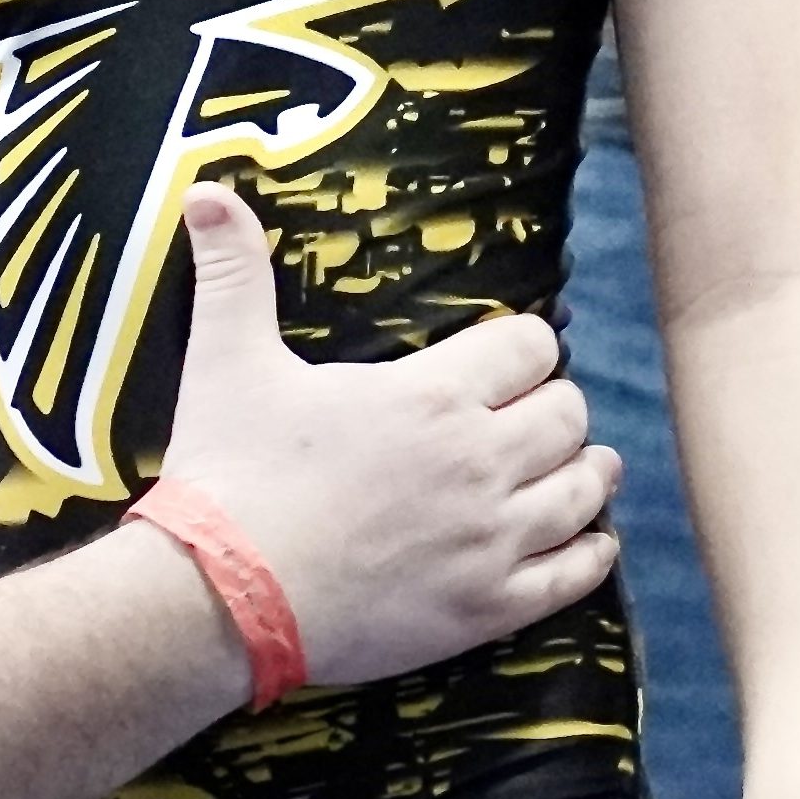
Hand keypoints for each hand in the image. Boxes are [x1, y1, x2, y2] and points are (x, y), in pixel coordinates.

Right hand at [149, 185, 619, 689]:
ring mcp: (489, 541)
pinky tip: (592, 544)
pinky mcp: (485, 607)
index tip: (508, 359)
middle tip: (533, 416)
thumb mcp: (228, 361)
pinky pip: (573, 577)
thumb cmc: (231, 474)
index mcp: (432, 396)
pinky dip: (590, 555)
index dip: (524, 347)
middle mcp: (478, 463)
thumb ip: (233, 273)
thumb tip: (207, 190)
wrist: (221, 600)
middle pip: (567, 414)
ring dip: (584, 474)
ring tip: (581, 469)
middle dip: (554, 407)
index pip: (530, 346)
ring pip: (582, 492)